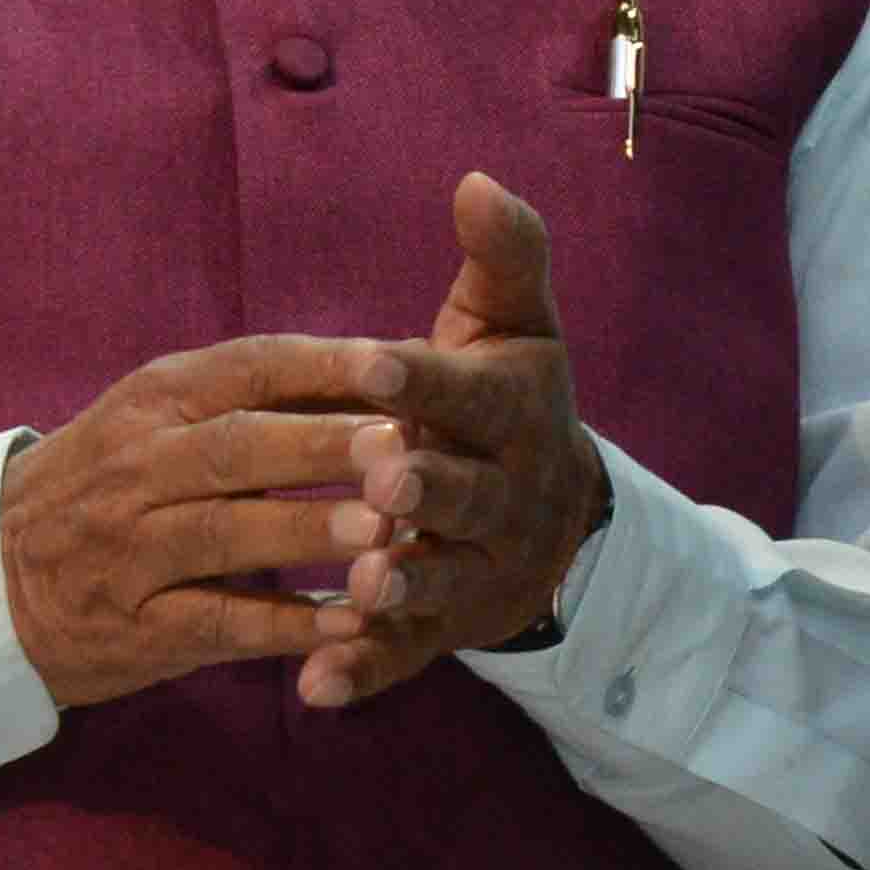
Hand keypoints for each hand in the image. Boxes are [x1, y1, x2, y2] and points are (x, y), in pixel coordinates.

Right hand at [2, 332, 440, 709]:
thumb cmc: (117, 482)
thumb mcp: (168, 420)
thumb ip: (269, 397)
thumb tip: (400, 362)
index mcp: (157, 402)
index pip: (247, 369)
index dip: (324, 366)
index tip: (402, 361)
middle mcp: (138, 468)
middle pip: (237, 449)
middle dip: (322, 446)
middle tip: (403, 447)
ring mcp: (130, 550)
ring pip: (225, 535)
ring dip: (307, 531)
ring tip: (385, 531)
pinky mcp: (137, 627)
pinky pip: (219, 623)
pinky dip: (286, 625)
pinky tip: (351, 624)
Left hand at [295, 175, 608, 711]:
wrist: (554, 518)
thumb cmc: (505, 405)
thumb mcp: (512, 327)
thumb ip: (501, 258)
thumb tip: (477, 181)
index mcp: (517, 417)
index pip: (477, 395)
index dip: (429, 380)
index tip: (377, 361)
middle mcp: (509, 497)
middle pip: (473, 497)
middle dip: (430, 491)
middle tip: (383, 482)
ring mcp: (479, 570)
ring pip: (445, 581)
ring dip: (407, 586)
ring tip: (362, 589)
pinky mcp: (445, 630)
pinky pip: (405, 657)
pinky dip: (365, 674)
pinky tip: (316, 688)